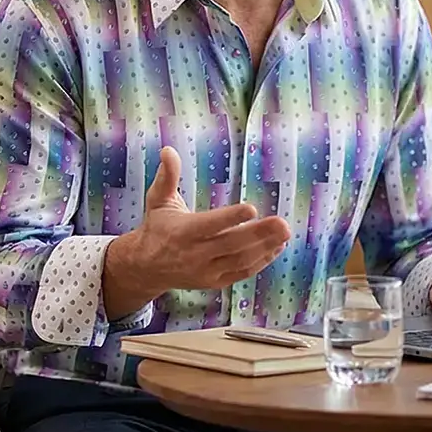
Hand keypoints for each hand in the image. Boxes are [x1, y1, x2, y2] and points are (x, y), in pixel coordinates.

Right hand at [104, 147, 290, 316]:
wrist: (146, 268)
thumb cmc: (157, 228)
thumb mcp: (158, 200)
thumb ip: (167, 176)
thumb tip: (167, 150)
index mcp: (183, 232)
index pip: (209, 225)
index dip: (230, 218)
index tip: (251, 208)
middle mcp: (195, 254)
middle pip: (231, 245)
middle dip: (259, 234)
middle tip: (282, 223)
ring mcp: (206, 270)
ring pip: (240, 261)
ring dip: (265, 247)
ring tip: (285, 233)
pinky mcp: (215, 281)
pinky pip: (242, 273)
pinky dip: (261, 262)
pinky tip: (276, 247)